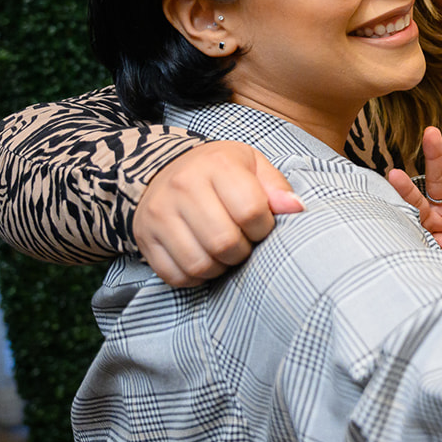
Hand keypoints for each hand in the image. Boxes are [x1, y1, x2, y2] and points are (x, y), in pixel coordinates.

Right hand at [134, 140, 303, 287]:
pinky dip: (195, 277)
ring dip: (220, 267)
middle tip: (242, 242)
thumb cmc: (218, 171)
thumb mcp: (251, 166)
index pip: (251, 211)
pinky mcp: (145, 236)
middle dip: (242, 251)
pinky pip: (175, 275)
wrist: (163, 169)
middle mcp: (183, 186)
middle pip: (224, 243)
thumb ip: (276, 187)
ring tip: (224, 251)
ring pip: (199, 264)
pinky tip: (203, 258)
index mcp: (217, 164)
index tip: (260, 225)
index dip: (264, 228)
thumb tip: (296, 209)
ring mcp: (159, 213)